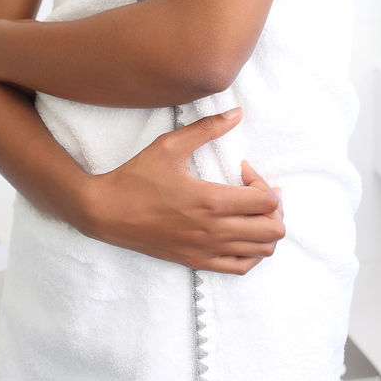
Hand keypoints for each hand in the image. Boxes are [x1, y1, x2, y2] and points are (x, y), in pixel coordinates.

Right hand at [79, 109, 284, 274]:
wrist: (106, 212)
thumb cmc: (136, 177)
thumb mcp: (169, 145)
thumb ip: (207, 128)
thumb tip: (237, 113)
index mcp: (211, 201)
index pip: (266, 202)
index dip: (264, 182)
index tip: (242, 169)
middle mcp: (214, 231)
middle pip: (273, 230)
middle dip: (273, 207)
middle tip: (254, 190)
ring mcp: (207, 251)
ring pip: (263, 251)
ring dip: (265, 228)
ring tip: (249, 210)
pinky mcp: (198, 263)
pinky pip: (242, 268)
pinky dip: (251, 251)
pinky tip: (239, 232)